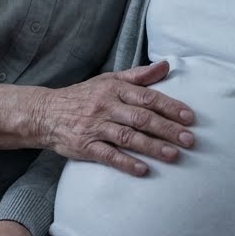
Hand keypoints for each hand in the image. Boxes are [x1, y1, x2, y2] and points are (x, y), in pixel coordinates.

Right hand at [35, 60, 194, 175]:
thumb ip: (138, 75)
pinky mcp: (85, 146)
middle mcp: (106, 106)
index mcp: (114, 89)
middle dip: (167, 129)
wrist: (45, 113)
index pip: (147, 97)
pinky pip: (108, 155)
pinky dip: (126, 162)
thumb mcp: (108, 80)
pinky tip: (143, 170)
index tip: (189, 117)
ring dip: (151, 146)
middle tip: (189, 140)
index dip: (169, 107)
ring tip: (173, 155)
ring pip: (127, 137)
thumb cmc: (83, 96)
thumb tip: (166, 65)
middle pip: (141, 118)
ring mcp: (95, 127)